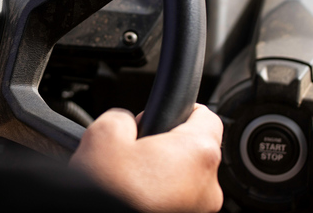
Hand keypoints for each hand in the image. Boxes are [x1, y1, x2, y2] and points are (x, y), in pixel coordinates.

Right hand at [69, 104, 223, 212]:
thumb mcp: (105, 133)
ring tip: (128, 177)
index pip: (205, 115)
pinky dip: (157, 195)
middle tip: (132, 150)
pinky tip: (133, 194)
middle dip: (163, 145)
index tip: (158, 115)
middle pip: (191, 149)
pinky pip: (176, 199)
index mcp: (198, 153)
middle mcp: (208, 185)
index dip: (177, 109)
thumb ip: (123, 115)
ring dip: (159, 173)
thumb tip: (127, 123)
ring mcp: (199, 210)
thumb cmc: (109, 193)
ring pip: (182, 177)